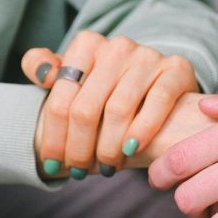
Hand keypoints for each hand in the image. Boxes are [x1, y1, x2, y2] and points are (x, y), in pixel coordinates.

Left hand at [22, 31, 197, 177]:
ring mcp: (148, 56)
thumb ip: (44, 68)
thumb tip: (42, 72)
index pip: (61, 99)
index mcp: (86, 44)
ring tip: (106, 168)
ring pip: (118, 111)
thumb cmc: (107, 88)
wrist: (159, 82)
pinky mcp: (176, 69)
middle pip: (86, 109)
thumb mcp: (73, 76)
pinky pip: (157, 102)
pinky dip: (142, 130)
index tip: (51, 165)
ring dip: (108, 148)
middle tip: (79, 172)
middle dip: (79, 149)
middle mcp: (116, 46)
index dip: (53, 138)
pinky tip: (131, 150)